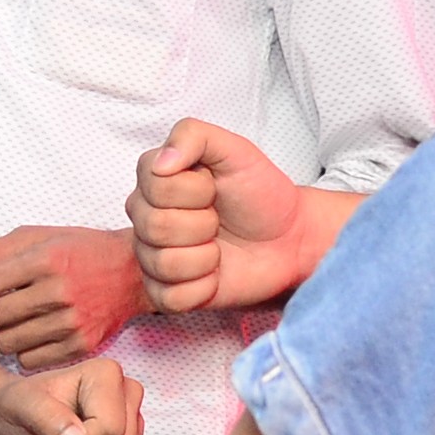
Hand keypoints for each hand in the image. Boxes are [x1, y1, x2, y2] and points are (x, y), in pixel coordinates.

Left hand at [0, 223, 144, 365]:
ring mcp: (71, 322)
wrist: (133, 273)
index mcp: (45, 259)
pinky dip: (25, 351)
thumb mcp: (40, 237)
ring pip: (7, 343)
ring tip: (13, 322)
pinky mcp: (81, 345)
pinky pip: (29, 361)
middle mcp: (58, 291)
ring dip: (4, 335)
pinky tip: (32, 336)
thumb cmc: (81, 252)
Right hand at [131, 119, 336, 315]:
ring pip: (163, 264)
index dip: (195, 190)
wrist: (288, 238)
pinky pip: (171, 298)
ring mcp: (152, 257)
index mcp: (154, 180)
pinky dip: (203, 288)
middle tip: (219, 221)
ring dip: (205, 258)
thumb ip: (193, 136)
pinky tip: (215, 275)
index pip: (155, 186)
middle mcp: (146, 218)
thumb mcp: (236, 150)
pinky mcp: (166, 293)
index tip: (214, 188)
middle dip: (203, 224)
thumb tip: (162, 163)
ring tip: (219, 248)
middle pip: (155, 226)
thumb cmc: (260, 193)